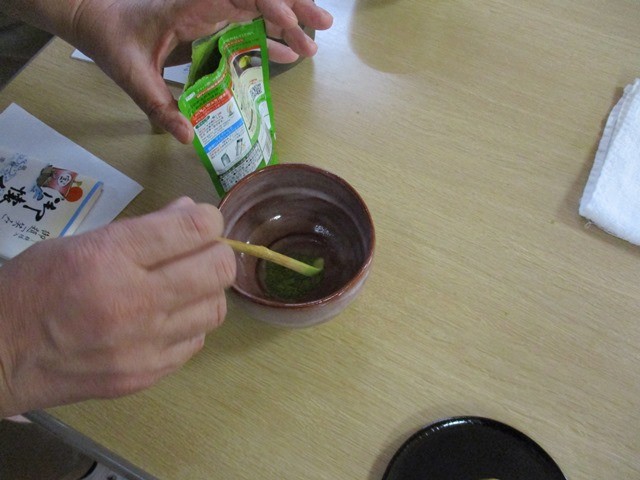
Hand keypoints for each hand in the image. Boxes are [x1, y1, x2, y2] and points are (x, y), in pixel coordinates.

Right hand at [0, 197, 235, 416]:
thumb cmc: (33, 288)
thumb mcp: (80, 242)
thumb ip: (142, 229)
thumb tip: (190, 212)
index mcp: (111, 257)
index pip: (193, 228)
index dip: (208, 218)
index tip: (201, 222)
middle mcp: (134, 302)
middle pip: (218, 269)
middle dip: (216, 253)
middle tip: (198, 253)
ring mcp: (143, 345)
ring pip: (215, 309)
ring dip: (207, 291)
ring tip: (184, 287)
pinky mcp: (146, 375)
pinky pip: (195, 342)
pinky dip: (190, 324)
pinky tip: (167, 318)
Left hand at [65, 0, 332, 143]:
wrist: (97, 19)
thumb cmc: (113, 40)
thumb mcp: (132, 75)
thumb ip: (160, 106)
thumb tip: (189, 137)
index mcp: (191, 4)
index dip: (269, 6)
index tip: (290, 26)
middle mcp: (207, 1)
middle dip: (295, 7)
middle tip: (323, 25)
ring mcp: (212, 9)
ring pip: (260, 8)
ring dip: (290, 22)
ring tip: (315, 42)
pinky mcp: (211, 20)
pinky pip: (248, 24)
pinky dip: (270, 37)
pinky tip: (289, 55)